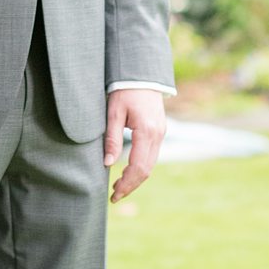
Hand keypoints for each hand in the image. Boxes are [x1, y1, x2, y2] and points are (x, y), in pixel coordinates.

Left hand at [105, 89, 165, 203]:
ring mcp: (161, 133)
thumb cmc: (124, 90)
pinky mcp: (159, 131)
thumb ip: (111, 138)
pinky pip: (151, 155)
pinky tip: (127, 170)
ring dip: (135, 178)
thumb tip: (107, 164)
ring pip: (150, 164)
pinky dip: (141, 167)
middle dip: (131, 185)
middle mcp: (158, 135)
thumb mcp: (114, 112)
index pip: (138, 167)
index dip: (127, 184)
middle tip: (114, 195)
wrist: (141, 73)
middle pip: (146, 170)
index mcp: (146, 131)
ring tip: (117, 186)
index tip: (113, 194)